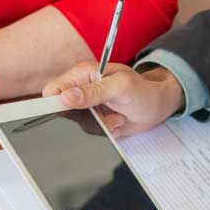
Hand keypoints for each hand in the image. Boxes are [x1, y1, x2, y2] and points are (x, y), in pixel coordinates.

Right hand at [43, 63, 184, 137]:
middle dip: (85, 118)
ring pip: (79, 126)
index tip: (62, 111)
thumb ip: (92, 92)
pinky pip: (91, 134)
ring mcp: (87, 108)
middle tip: (104, 111)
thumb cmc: (143, 90)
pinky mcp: (95, 122)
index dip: (53, 102)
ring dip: (101, 125)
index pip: (53, 90)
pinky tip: (118, 121)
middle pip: (64, 113)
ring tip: (117, 115)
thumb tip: (66, 97)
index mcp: (82, 75)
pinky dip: (107, 131)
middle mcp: (81, 91)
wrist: (157, 106)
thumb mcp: (120, 87)